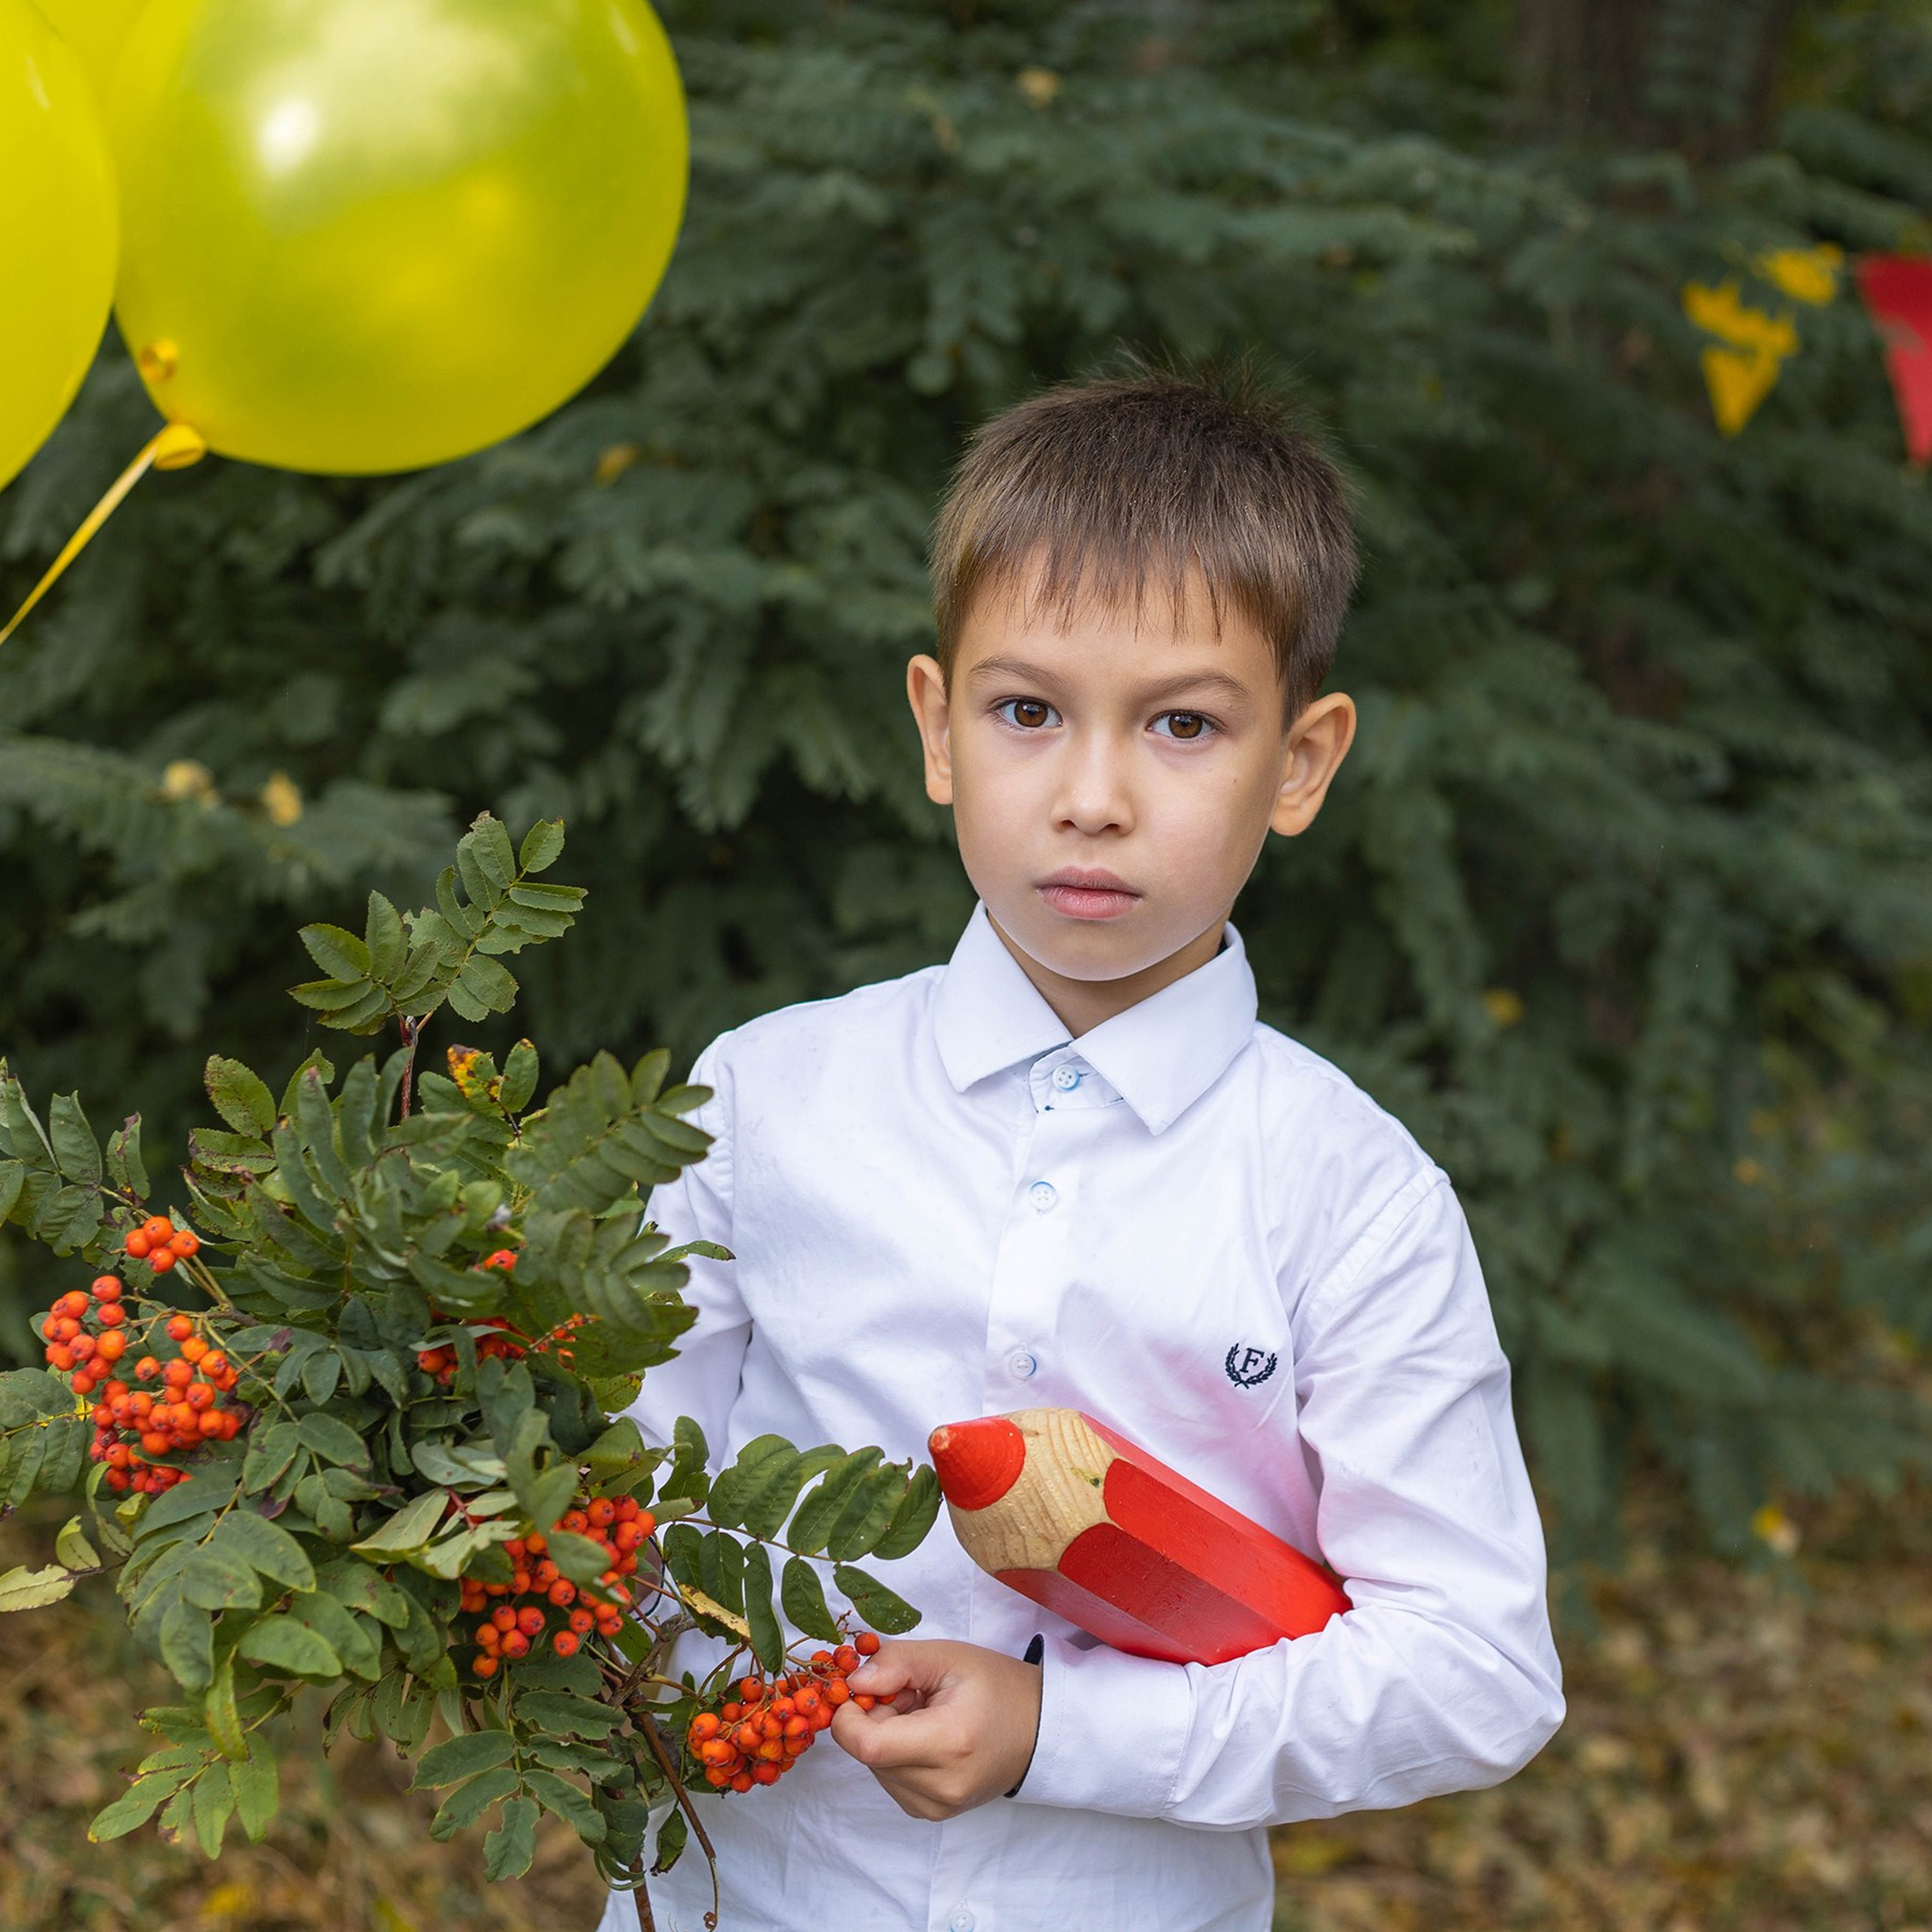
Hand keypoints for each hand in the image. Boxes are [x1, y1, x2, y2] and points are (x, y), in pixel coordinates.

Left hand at [829, 1638, 1041, 1819]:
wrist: (1039, 1729)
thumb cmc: (997, 1687)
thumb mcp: (948, 1656)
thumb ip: (896, 1663)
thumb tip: (853, 1681)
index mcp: (948, 1742)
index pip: (868, 1745)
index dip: (848, 1716)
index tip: (858, 1689)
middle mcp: (941, 1786)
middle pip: (869, 1754)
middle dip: (872, 1719)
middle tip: (907, 1694)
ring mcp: (937, 1807)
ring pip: (876, 1769)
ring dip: (884, 1738)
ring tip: (923, 1716)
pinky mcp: (933, 1813)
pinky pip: (891, 1782)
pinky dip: (896, 1756)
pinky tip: (925, 1738)